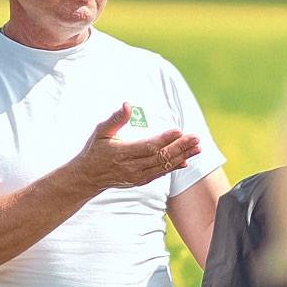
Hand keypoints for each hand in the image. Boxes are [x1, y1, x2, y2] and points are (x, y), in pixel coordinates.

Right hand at [72, 104, 199, 191]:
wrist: (88, 176)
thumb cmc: (95, 150)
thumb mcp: (101, 132)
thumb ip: (116, 119)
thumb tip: (127, 105)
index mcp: (123, 153)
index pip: (149, 146)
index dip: (165, 139)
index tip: (179, 131)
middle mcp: (132, 167)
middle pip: (161, 157)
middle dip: (180, 147)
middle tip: (196, 138)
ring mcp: (137, 176)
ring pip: (164, 166)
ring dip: (182, 156)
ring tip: (197, 148)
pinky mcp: (140, 180)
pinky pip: (160, 173)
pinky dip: (174, 167)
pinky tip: (186, 160)